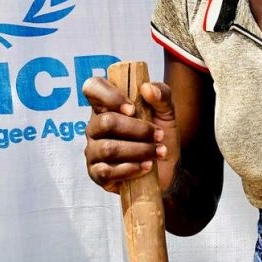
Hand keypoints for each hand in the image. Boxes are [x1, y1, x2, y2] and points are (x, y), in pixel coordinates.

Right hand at [82, 77, 179, 193]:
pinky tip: (146, 166)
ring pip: (108, 148)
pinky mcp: (96, 174)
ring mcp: (93, 150)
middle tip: (158, 135)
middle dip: (137, 130)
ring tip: (158, 152)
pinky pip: (106, 171)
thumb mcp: (167, 112)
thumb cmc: (161, 136)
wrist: (168, 169)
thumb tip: (147, 88)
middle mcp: (95, 126)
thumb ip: (161, 94)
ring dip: (139, 150)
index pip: (92, 87)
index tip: (133, 109)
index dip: (109, 96)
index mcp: (107, 105)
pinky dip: (130, 169)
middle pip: (105, 122)